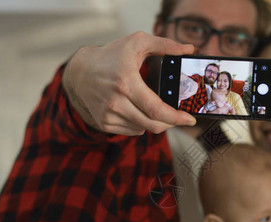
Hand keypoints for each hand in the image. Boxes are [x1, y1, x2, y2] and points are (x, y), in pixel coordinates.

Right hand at [63, 31, 195, 134]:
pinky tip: (140, 112)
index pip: (156, 109)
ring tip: (157, 109)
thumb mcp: (137, 42)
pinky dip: (141, 125)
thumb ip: (165, 44)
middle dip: (171, 123)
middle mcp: (115, 101)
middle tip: (179, 117)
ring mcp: (108, 114)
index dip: (176, 118)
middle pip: (152, 124)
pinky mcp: (103, 123)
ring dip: (155, 123)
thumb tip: (189, 49)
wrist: (80, 71)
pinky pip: (132, 131)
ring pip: (143, 129)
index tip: (190, 120)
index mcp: (126, 82)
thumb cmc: (111, 56)